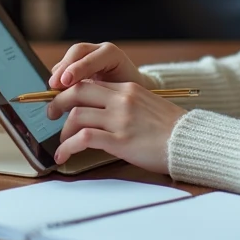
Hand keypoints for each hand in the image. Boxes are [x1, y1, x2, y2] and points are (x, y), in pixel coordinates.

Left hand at [46, 80, 184, 173]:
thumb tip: (101, 111)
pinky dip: (68, 147)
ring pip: (77, 115)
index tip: (62, 101)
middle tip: (50, 114)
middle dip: (58, 103)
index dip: (70, 91)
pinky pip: (84, 138)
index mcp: (128, 89)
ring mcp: (120, 119)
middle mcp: (122, 99)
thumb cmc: (171, 129)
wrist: (189, 141)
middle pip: (77, 92)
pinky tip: (64, 156)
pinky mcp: (120, 140)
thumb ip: (125, 104)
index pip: (90, 83)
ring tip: (61, 144)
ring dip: (62, 131)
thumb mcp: (148, 106)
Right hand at [48, 41, 156, 89]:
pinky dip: (59, 78)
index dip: (78, 69)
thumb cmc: (128, 96)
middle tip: (54, 85)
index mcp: (113, 56)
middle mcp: (100, 51)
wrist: (132, 95)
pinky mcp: (79, 64)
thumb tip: (80, 102)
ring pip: (69, 59)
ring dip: (58, 73)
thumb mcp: (120, 95)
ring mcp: (88, 55)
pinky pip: (65, 67)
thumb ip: (102, 94)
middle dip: (64, 68)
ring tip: (53, 90)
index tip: (66, 82)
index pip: (93, 57)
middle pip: (78, 52)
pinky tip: (56, 91)